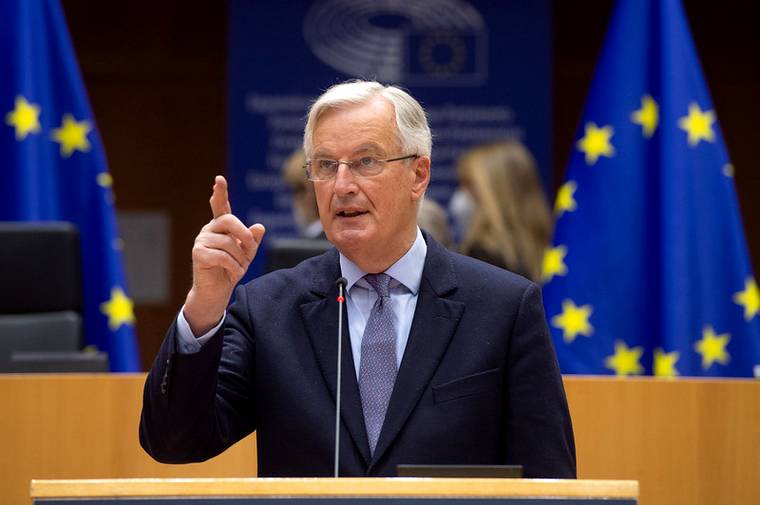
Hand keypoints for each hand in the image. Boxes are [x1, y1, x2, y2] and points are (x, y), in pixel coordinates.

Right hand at [183, 175, 264, 334]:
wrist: (217, 291)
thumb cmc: (231, 269)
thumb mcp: (247, 254)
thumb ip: (252, 240)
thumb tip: (259, 227)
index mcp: (221, 227)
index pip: (220, 206)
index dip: (220, 192)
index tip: (219, 179)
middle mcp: (209, 229)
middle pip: (229, 220)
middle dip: (243, 234)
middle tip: (249, 249)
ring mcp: (201, 240)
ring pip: (228, 243)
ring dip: (240, 258)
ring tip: (240, 267)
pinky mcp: (198, 253)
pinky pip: (222, 256)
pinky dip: (234, 267)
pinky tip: (234, 273)